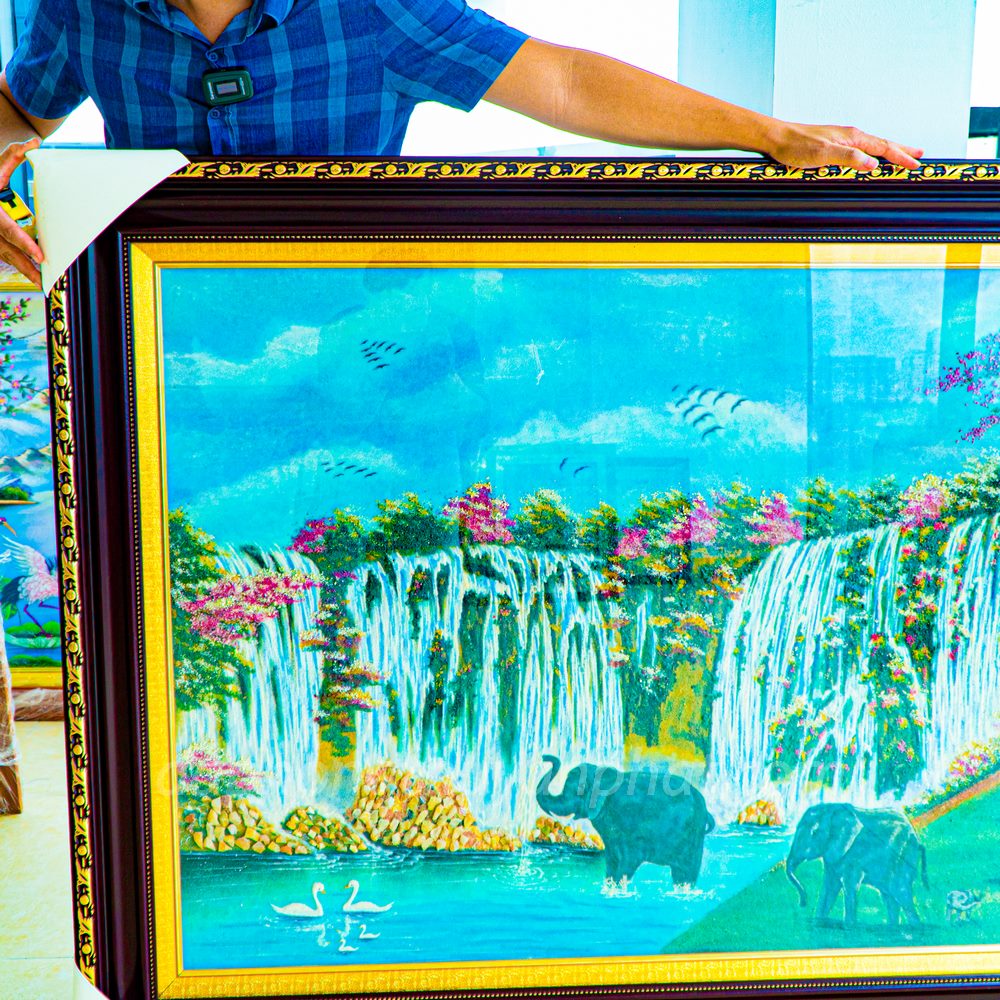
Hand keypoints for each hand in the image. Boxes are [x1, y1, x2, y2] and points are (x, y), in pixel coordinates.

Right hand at [0, 137, 41, 286]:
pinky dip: (18, 265)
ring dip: (24, 270)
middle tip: (46, 279)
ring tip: (42, 282)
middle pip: (7, 251)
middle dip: (27, 266)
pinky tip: (32, 274)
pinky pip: (4, 255)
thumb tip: (34, 142)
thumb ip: (13, 154)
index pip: (8, 230)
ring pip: (5, 257)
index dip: (24, 243)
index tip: (40, 255)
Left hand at [764, 122, 922, 171]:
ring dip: (889, 151)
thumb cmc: (797, 146)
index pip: (883, 148)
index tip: (917, 164)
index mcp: (852, 137)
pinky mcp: (833, 145)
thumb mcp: (824, 154)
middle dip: (902, 150)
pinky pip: (860, 149)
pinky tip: (870, 157)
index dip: (901, 157)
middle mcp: (850, 136)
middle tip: (920, 155)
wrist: (777, 138)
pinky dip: (872, 153)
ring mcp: (842, 139)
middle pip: (882, 144)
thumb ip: (849, 157)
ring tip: (901, 155)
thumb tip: (874, 164)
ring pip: (872, 146)